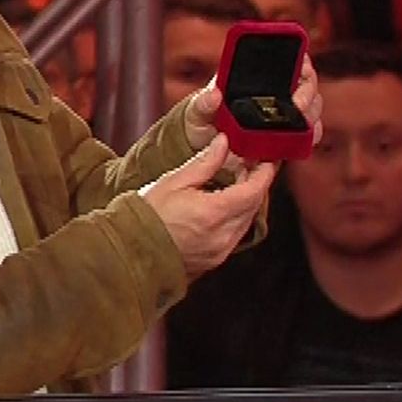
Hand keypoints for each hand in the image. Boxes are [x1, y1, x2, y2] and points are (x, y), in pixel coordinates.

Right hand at [139, 137, 274, 278]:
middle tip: (252, 165)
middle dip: (257, 184)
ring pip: (247, 220)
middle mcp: (223, 235)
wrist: (132, 250)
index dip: (265, 173)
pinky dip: (237, 217)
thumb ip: (204, 162)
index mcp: (214, 212)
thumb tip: (223, 143)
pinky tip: (224, 206)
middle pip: (255, 206)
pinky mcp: (216, 258)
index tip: (269, 159)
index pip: (254, 190)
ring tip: (237, 183)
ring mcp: (221, 250)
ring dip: (248, 201)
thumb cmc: (147, 216)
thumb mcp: (174, 181)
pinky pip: (236, 234)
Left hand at [185, 53, 326, 156]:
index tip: (301, 65)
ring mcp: (282, 115)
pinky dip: (310, 136)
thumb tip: (214, 95)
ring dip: (312, 114)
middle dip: (308, 92)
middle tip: (298, 104)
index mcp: (253, 78)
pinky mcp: (285, 137)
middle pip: (305, 84)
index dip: (298, 59)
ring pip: (311, 108)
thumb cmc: (200, 121)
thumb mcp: (197, 111)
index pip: (285, 60)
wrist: (202, 150)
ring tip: (302, 124)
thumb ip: (203, 103)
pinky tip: (306, 140)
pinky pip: (307, 134)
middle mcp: (273, 93)